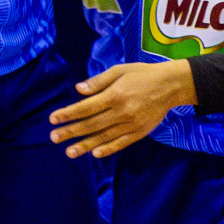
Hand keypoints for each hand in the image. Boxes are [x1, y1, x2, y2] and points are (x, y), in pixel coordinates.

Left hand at [49, 61, 196, 158]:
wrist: (171, 85)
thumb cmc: (141, 74)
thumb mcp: (119, 70)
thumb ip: (98, 81)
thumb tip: (78, 90)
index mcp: (115, 94)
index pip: (86, 107)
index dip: (68, 113)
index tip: (53, 118)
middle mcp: (122, 112)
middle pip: (92, 124)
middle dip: (71, 131)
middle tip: (54, 137)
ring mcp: (131, 124)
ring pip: (104, 137)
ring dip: (85, 145)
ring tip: (69, 152)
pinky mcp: (140, 132)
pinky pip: (121, 143)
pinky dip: (108, 149)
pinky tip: (94, 153)